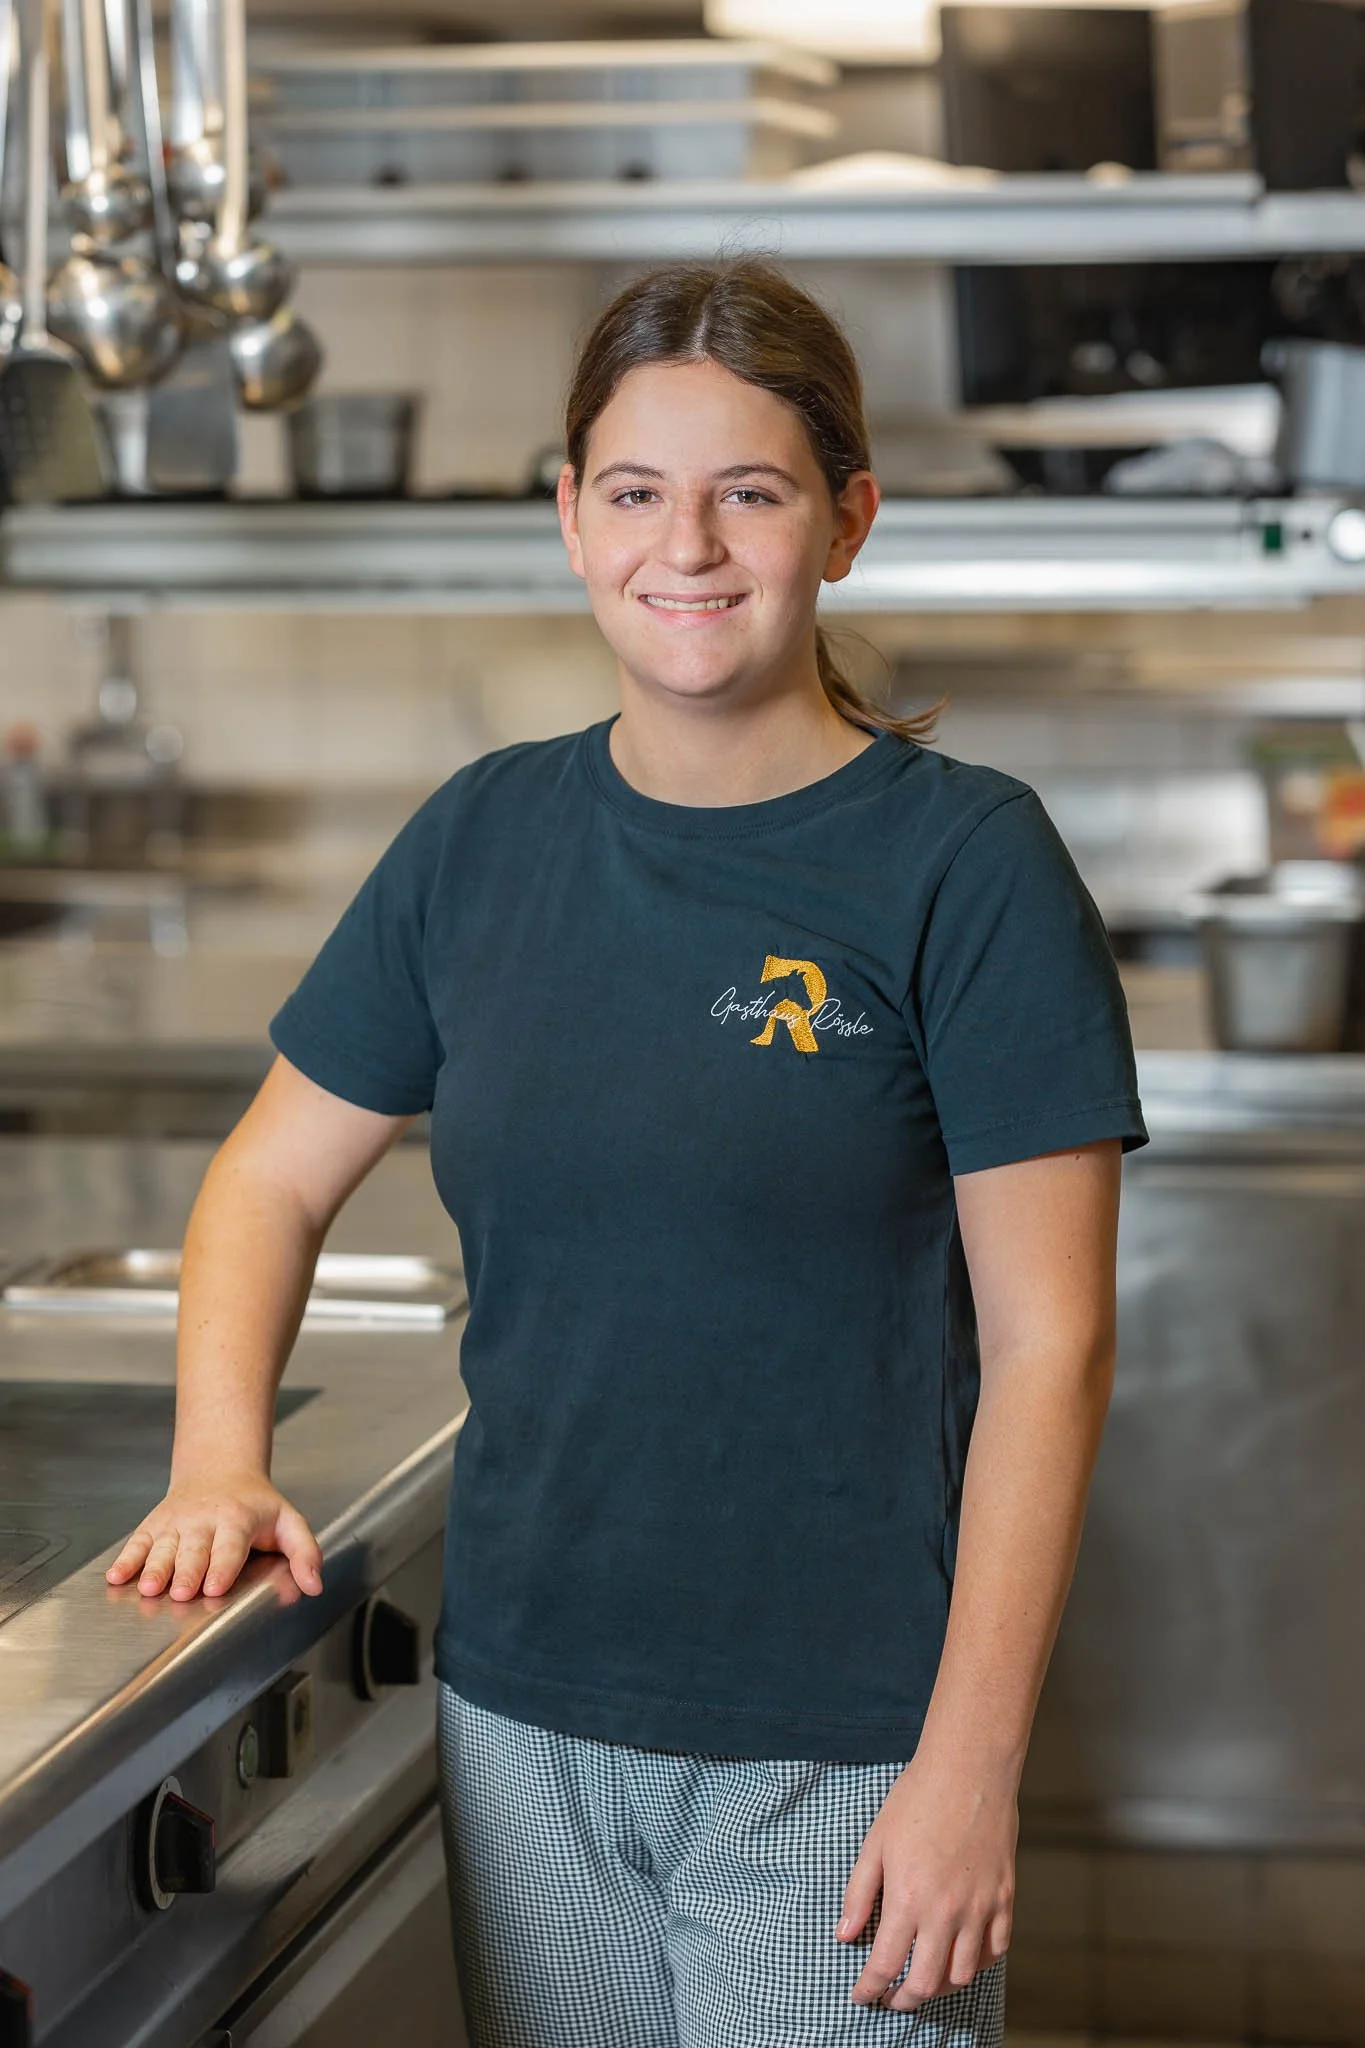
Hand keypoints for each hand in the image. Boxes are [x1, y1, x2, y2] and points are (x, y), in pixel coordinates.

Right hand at [105, 1471, 323, 1601]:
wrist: (220, 1470)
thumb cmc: (257, 1505)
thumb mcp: (289, 1521)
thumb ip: (305, 1552)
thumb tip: (315, 1584)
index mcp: (237, 1518)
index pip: (230, 1545)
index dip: (222, 1566)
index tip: (214, 1587)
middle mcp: (204, 1519)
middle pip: (194, 1549)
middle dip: (187, 1571)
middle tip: (182, 1592)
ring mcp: (177, 1521)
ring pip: (164, 1546)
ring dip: (154, 1567)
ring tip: (148, 1587)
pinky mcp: (155, 1524)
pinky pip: (139, 1541)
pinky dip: (127, 1558)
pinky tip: (116, 1576)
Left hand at [836, 1747, 1015, 2009]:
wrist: (968, 1769)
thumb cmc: (916, 1800)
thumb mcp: (875, 1843)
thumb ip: (858, 1893)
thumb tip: (844, 1935)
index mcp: (908, 1898)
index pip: (885, 1965)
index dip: (869, 1989)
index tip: (861, 1995)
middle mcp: (945, 1912)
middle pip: (925, 1983)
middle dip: (903, 1999)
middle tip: (891, 1997)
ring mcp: (979, 1908)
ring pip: (961, 1975)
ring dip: (939, 1987)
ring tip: (924, 1979)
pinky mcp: (1004, 1899)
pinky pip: (995, 1951)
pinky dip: (976, 1965)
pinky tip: (960, 1958)